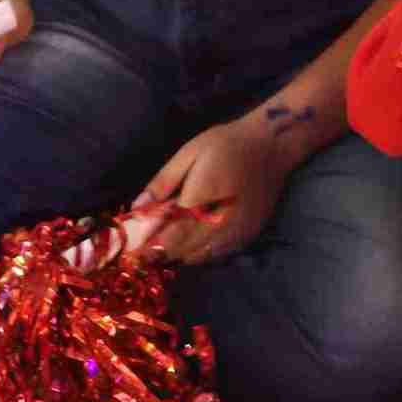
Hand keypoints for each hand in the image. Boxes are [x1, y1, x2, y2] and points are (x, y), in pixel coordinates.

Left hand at [130, 114, 295, 264]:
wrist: (271, 146)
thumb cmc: (227, 144)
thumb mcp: (190, 152)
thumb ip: (163, 182)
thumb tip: (137, 208)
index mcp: (203, 198)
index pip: (171, 236)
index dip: (149, 249)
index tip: (129, 255)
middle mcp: (221, 223)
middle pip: (181, 251)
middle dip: (159, 252)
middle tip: (141, 248)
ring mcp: (235, 233)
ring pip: (196, 257)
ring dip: (177, 253)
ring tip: (164, 241)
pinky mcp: (245, 237)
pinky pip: (214, 254)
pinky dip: (196, 252)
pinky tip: (190, 237)